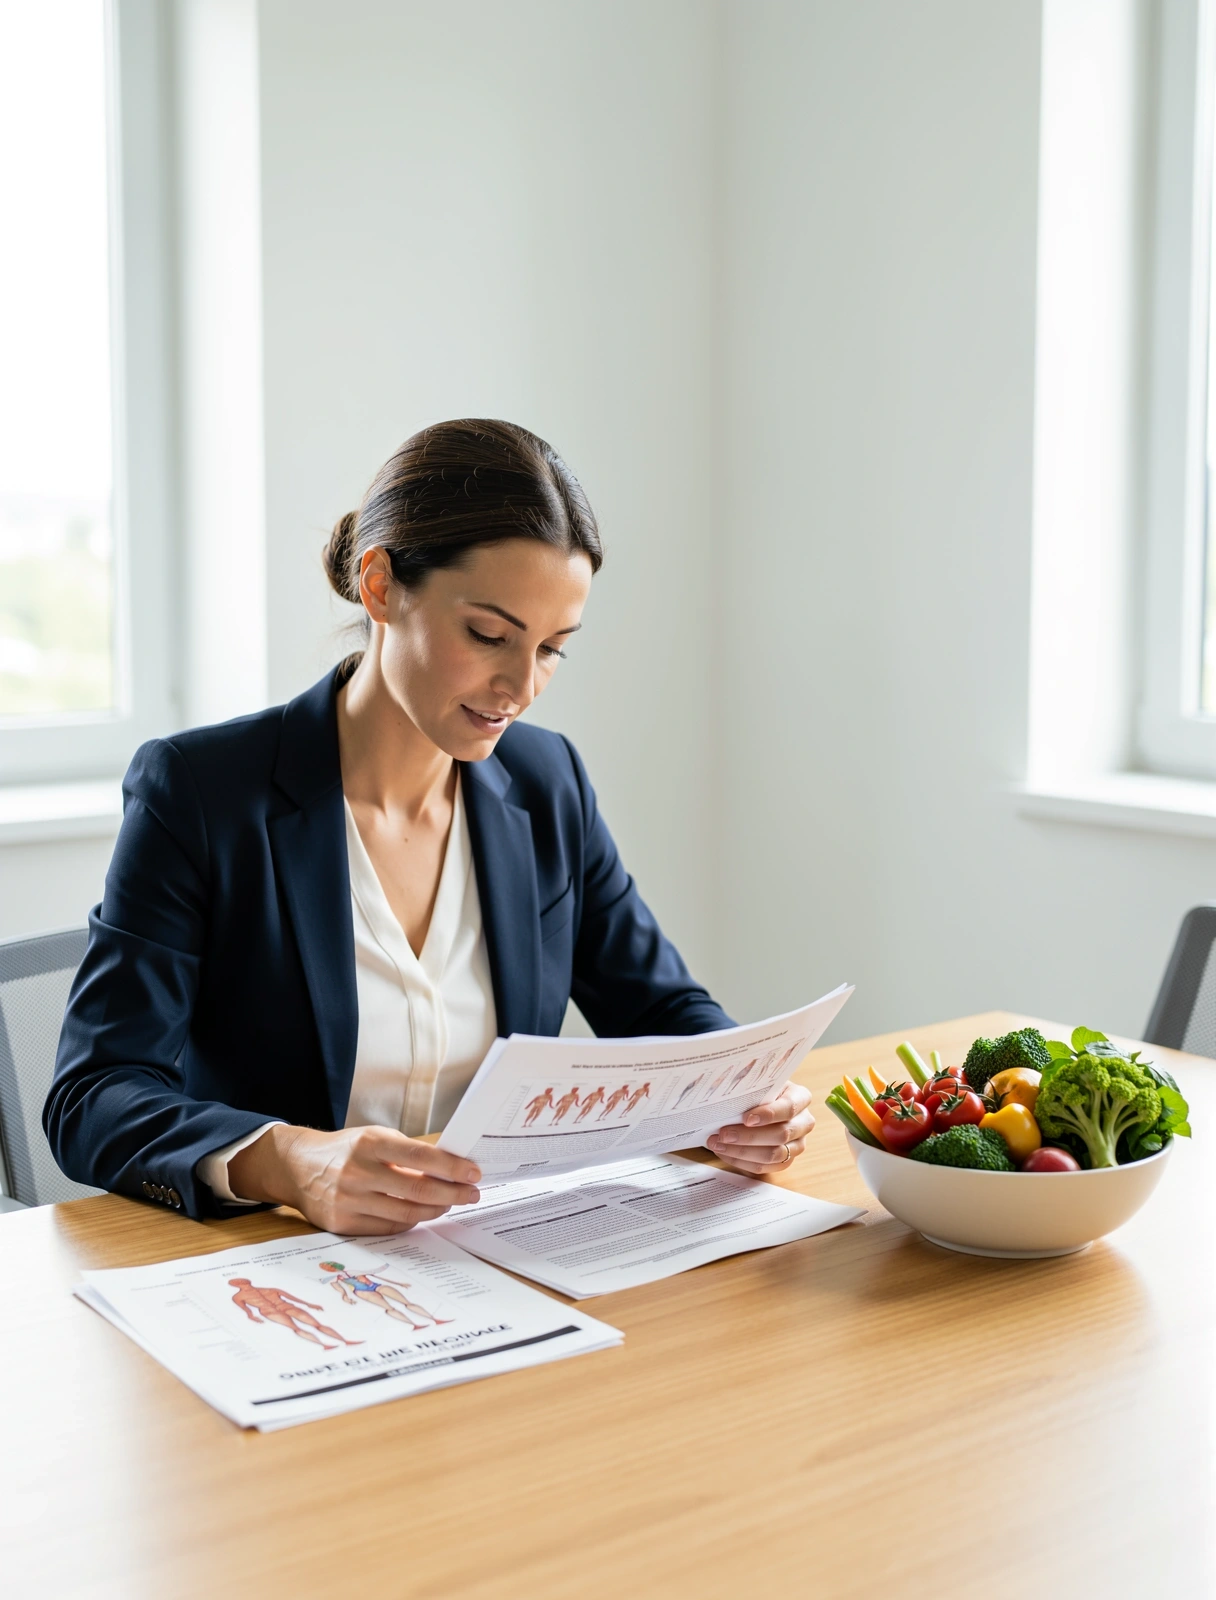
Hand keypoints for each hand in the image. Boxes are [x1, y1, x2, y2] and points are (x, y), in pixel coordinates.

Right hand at [226, 1124, 480, 1234]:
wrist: (297, 1167)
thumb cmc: (345, 1150)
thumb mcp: (374, 1137)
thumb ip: (407, 1152)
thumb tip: (450, 1167)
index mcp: (369, 1144)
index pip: (420, 1156)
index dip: (451, 1167)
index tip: (474, 1172)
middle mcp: (358, 1173)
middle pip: (417, 1191)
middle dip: (452, 1194)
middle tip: (472, 1194)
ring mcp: (349, 1201)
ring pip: (406, 1214)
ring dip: (436, 1211)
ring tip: (450, 1204)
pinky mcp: (343, 1224)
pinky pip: (389, 1228)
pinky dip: (411, 1222)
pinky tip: (423, 1214)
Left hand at [705, 1080, 814, 1175]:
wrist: (762, 1103)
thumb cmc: (760, 1091)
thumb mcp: (759, 1084)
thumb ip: (751, 1091)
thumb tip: (727, 1101)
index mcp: (801, 1098)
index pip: (789, 1108)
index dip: (768, 1114)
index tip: (746, 1118)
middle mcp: (804, 1122)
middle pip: (781, 1134)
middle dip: (749, 1137)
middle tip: (724, 1134)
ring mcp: (797, 1144)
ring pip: (773, 1155)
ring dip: (742, 1152)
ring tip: (718, 1144)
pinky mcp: (786, 1161)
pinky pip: (765, 1167)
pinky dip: (742, 1162)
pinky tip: (725, 1153)